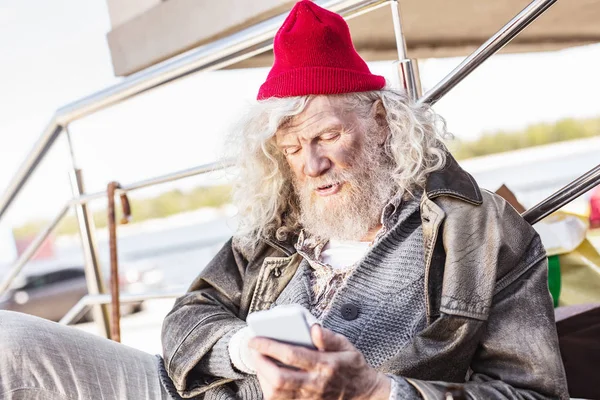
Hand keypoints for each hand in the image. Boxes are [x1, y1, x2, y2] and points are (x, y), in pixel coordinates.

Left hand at [248, 324, 389, 399]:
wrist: (365, 395)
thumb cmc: (353, 368)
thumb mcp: (347, 346)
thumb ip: (329, 338)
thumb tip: (313, 328)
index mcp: (325, 365)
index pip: (291, 355)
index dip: (269, 346)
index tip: (255, 339)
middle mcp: (315, 384)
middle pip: (279, 378)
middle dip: (261, 364)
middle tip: (253, 350)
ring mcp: (310, 398)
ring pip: (277, 393)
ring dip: (263, 377)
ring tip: (259, 362)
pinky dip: (269, 390)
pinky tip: (267, 377)